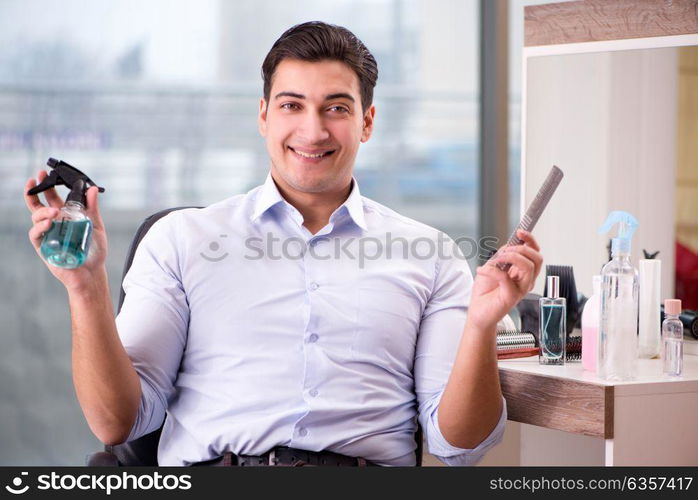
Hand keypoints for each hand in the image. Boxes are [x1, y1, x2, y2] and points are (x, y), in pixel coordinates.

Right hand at [24, 169, 108, 292]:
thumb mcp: (96, 226)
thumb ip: (92, 208)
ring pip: (36, 218)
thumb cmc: (94, 251)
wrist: (93, 273)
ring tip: (54, 211)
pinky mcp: (44, 248)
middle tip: (35, 179)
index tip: (44, 173)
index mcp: (64, 217)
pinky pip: (36, 235)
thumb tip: (93, 189)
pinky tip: (48, 222)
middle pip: (37, 205)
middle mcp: (53, 224)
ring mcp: (47, 235)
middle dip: (34, 191)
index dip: (46, 186)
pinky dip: (40, 227)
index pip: (51, 198)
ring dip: (42, 211)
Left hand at [466, 230, 542, 330]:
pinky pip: (506, 277)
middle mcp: (525, 280)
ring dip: (511, 257)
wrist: (478, 311)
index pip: (534, 253)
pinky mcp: (512, 296)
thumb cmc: (485, 292)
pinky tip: (482, 271)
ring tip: (497, 259)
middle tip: (505, 251)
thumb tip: (509, 246)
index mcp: (522, 272)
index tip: (521, 231)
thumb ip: (502, 256)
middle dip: (522, 249)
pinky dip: (492, 270)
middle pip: (537, 259)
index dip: (530, 240)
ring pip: (528, 267)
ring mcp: (521, 289)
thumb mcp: (492, 267)